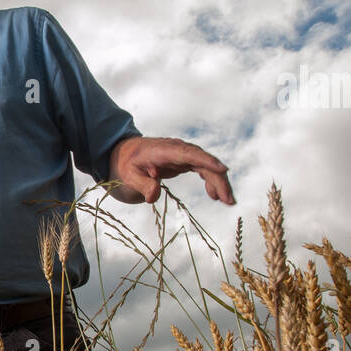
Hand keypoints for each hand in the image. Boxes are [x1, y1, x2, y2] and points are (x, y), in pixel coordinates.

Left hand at [109, 136, 235, 205]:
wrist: (122, 155)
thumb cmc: (124, 164)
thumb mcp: (127, 176)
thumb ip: (141, 184)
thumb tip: (154, 195)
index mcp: (163, 150)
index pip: (188, 154)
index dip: (206, 161)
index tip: (222, 170)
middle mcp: (176, 149)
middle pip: (203, 161)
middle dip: (218, 178)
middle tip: (228, 199)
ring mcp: (182, 155)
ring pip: (206, 166)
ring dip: (219, 182)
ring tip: (228, 201)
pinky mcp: (184, 161)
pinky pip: (202, 169)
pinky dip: (211, 181)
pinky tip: (215, 195)